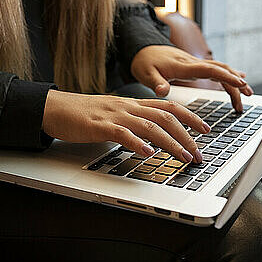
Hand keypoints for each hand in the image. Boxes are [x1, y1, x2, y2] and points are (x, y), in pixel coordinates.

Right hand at [42, 90, 210, 162]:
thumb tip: (153, 139)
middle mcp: (128, 107)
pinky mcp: (99, 126)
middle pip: (166, 118)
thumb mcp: (115, 115)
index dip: (190, 117)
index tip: (206, 130)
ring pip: (150, 126)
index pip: (169, 107)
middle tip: (198, 154)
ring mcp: (115, 116)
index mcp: (133, 104)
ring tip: (183, 157)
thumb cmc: (84, 114)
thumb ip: (134, 123)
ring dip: (171, 143)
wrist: (56, 108)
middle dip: (187, 136)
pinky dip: (138, 144)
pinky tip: (148, 153)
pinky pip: (123, 134)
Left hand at [130, 45, 253, 111]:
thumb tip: (163, 91)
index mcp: (183, 65)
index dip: (226, 76)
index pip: (209, 70)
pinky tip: (238, 80)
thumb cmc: (143, 62)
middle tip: (248, 97)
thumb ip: (156, 83)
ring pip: (220, 69)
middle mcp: (192, 63)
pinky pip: (215, 69)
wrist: (141, 48)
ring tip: (248, 94)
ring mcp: (195, 63)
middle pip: (220, 70)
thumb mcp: (146, 74)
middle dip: (236, 82)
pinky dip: (228, 75)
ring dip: (235, 80)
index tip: (241, 83)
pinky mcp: (194, 65)